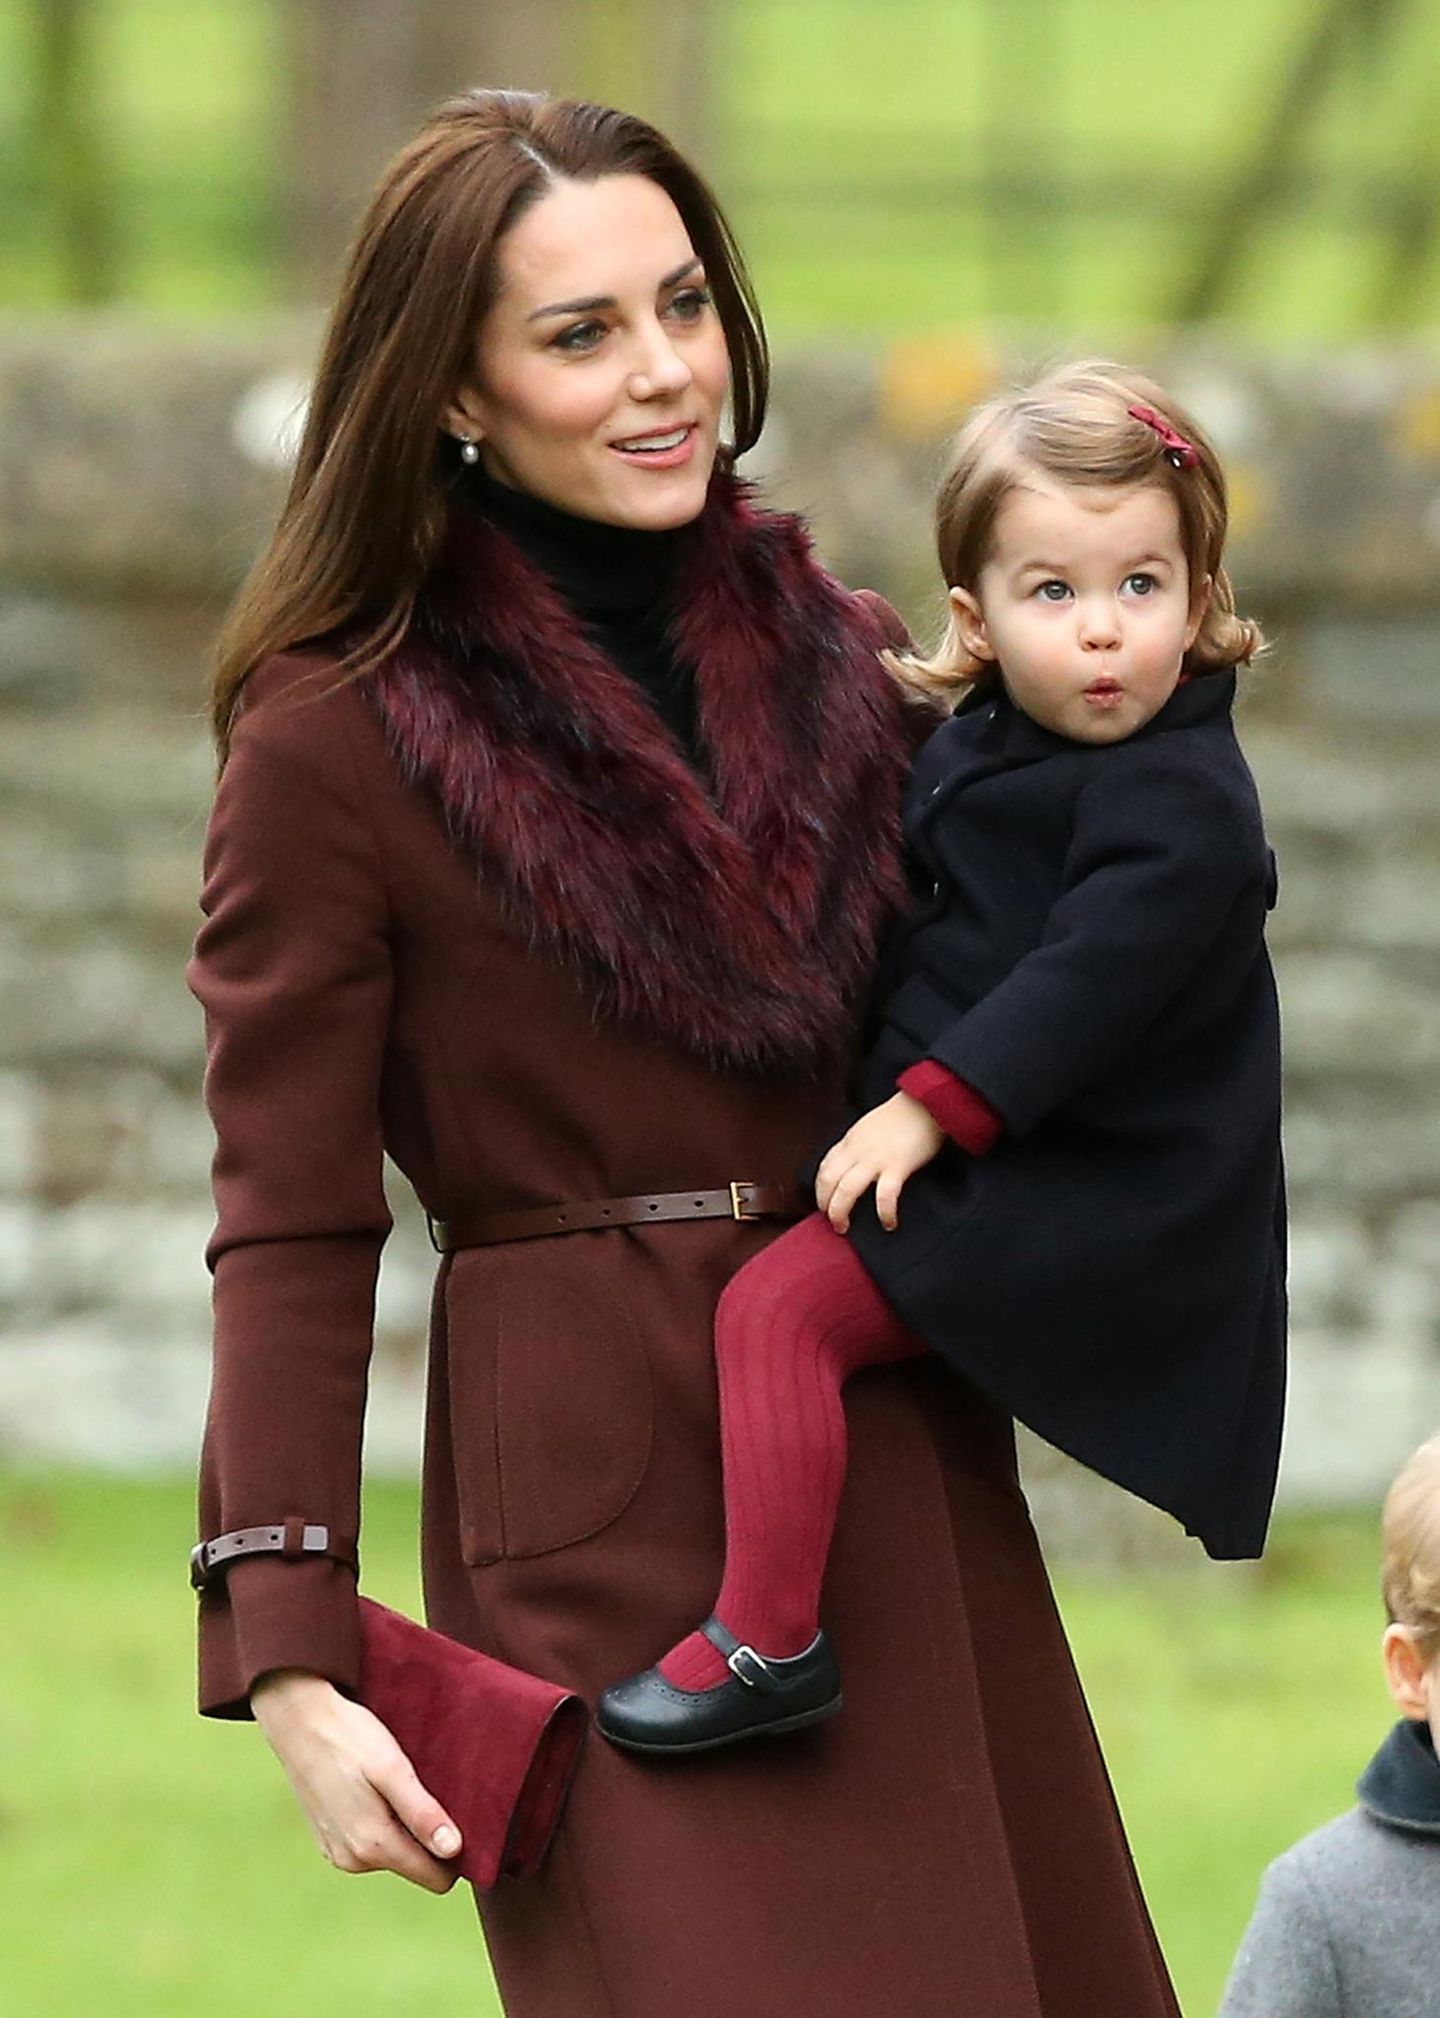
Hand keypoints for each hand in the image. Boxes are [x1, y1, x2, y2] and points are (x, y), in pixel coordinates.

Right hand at [250, 1669, 461, 1892]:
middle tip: (425, 1789)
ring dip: (403, 1827)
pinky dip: (380, 1822)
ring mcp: (338, 1852)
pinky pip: (370, 1844)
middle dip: (428, 1837)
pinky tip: (374, 1789)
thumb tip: (454, 1851)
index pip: (436, 1877)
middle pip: (415, 1865)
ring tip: (397, 1784)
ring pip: (393, 1854)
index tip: (461, 1817)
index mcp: (373, 1845)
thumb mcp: (392, 1769)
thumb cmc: (348, 1737)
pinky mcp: (329, 1840)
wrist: (298, 1719)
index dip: (456, 1854)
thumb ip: (422, 1814)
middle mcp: (354, 1860)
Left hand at [815, 1091, 943, 1233]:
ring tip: (844, 1228)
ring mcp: (876, 1157)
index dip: (820, 1189)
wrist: (927, 1101)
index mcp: (852, 1140)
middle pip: (828, 1180)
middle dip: (825, 1205)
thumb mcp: (871, 1126)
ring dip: (840, 1212)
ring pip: (846, 1189)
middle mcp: (858, 1149)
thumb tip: (855, 1164)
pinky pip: (885, 1194)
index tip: (825, 1203)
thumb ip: (860, 1144)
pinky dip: (884, 1212)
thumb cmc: (904, 1114)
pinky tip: (888, 1223)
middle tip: (832, 1221)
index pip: (824, 1167)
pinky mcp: (898, 1165)